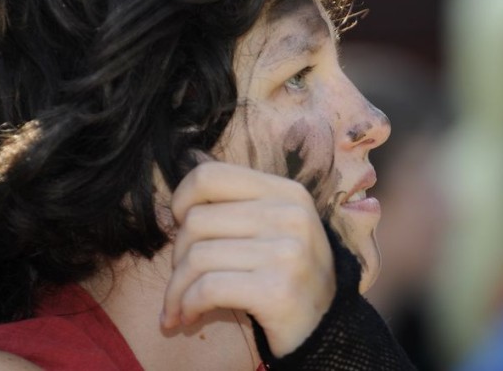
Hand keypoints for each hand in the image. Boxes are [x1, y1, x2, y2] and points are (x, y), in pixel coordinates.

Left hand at [162, 161, 335, 356]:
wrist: (325, 327)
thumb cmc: (286, 275)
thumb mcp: (274, 228)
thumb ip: (236, 206)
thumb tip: (178, 197)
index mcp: (286, 192)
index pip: (211, 175)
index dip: (182, 199)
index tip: (180, 226)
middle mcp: (290, 215)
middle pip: (196, 220)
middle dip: (177, 257)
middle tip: (182, 280)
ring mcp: (287, 252)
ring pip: (196, 257)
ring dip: (176, 289)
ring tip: (179, 305)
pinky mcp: (277, 290)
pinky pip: (207, 288)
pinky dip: (188, 305)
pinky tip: (189, 316)